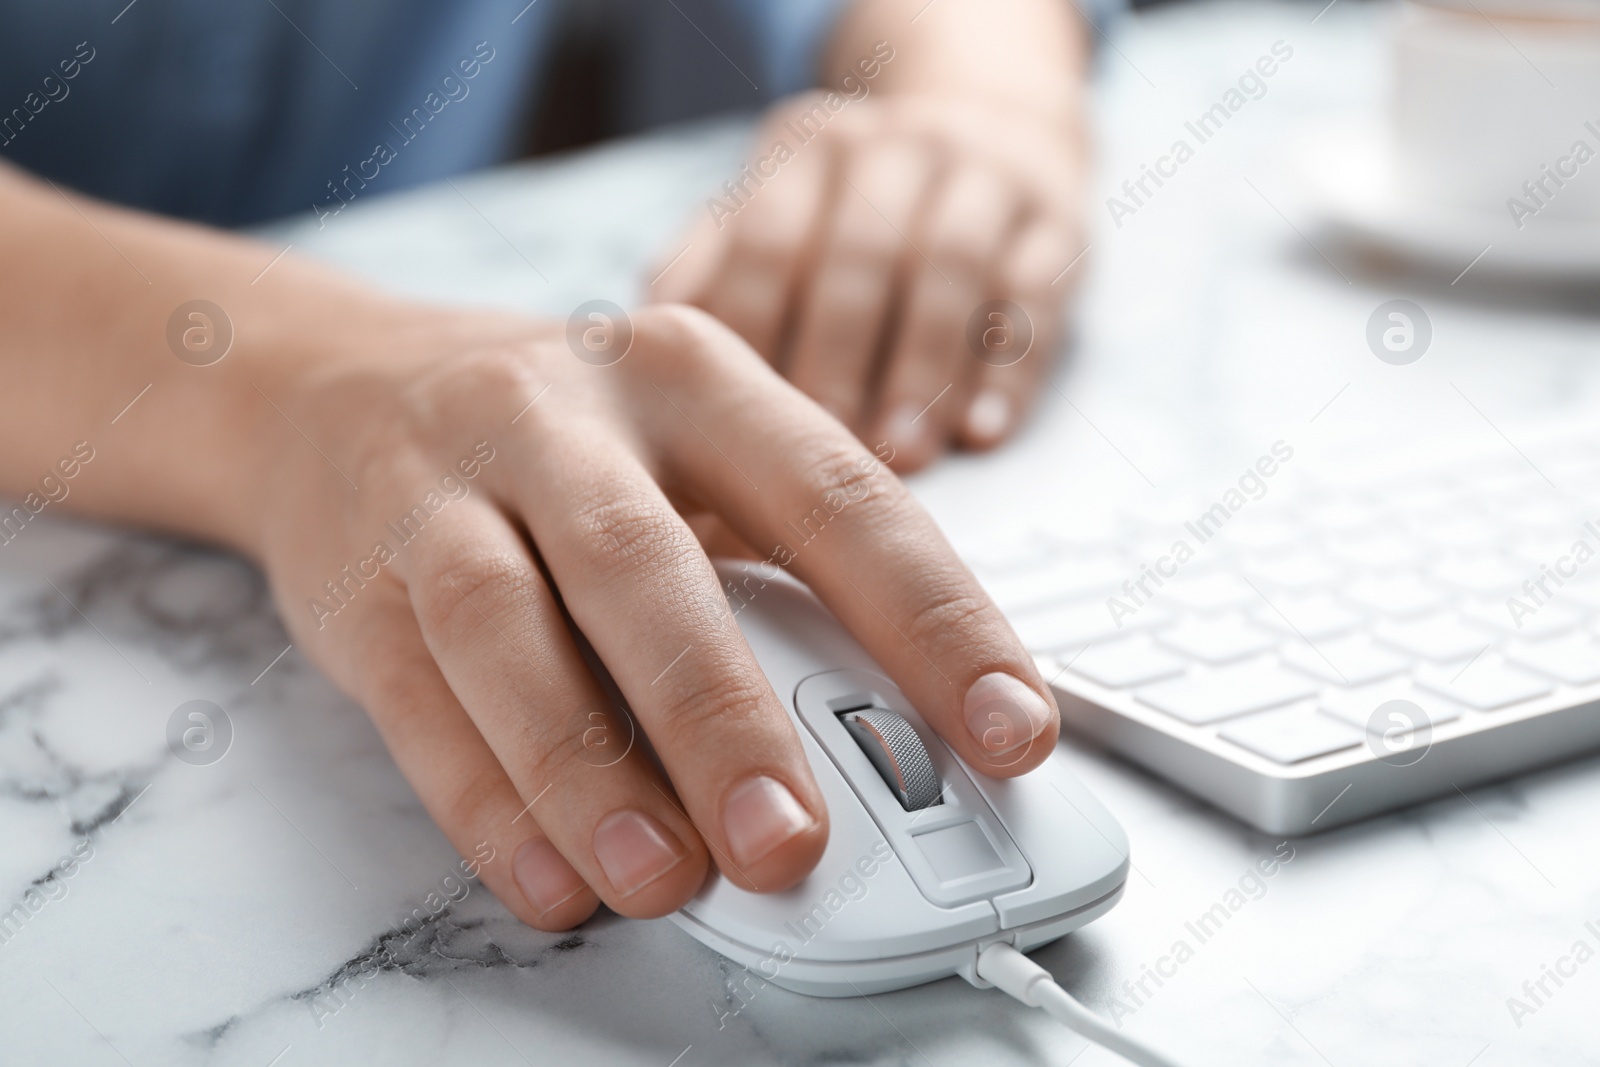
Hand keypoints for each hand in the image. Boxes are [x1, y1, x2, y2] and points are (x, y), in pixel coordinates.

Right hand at [242, 301, 1060, 930]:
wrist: (335, 384)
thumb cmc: (558, 437)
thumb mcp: (682, 448)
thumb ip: (772, 566)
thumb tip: (887, 734)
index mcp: (692, 378)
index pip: (836, 496)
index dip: (934, 620)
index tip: (1008, 733)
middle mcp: (565, 419)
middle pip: (645, 566)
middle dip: (722, 714)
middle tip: (791, 841)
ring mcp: (443, 490)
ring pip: (507, 628)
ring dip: (588, 769)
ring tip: (663, 880)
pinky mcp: (354, 578)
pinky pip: (417, 695)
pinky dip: (484, 799)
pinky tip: (551, 876)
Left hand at [650, 91, 1087, 471]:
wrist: (991, 129)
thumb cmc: (851, 213)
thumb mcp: (772, 215)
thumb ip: (706, 272)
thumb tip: (628, 356)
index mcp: (803, 152)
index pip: (766, 241)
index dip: (755, 335)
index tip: (736, 426)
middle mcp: (891, 149)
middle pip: (858, 255)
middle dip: (839, 360)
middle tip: (825, 456)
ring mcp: (981, 176)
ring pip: (950, 268)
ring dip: (924, 369)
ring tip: (905, 457)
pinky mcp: (1058, 219)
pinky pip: (1038, 290)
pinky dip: (1010, 367)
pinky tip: (984, 432)